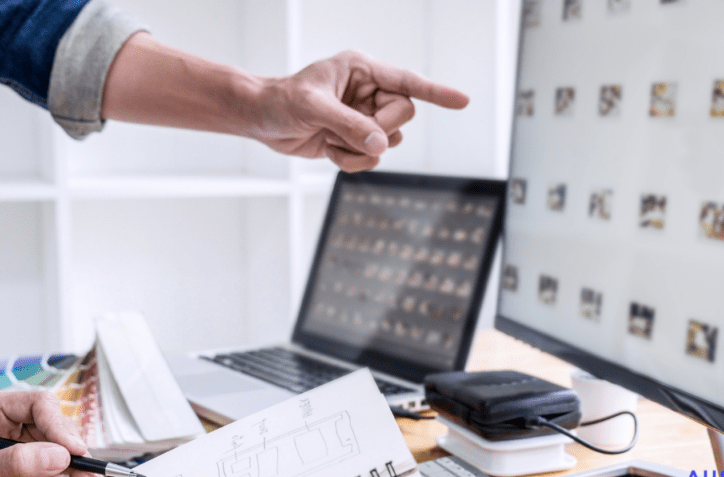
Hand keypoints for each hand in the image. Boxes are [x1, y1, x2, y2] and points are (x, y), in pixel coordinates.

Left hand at [0, 390, 110, 476]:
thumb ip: (14, 463)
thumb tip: (58, 456)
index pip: (39, 405)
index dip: (58, 426)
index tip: (71, 450)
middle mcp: (18, 423)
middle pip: (62, 427)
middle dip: (77, 450)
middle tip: (86, 472)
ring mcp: (33, 446)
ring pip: (72, 449)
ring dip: (87, 468)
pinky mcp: (43, 468)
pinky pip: (72, 468)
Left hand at [254, 50, 469, 171]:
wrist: (261, 120)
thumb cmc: (282, 101)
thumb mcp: (313, 107)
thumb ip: (349, 125)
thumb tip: (381, 145)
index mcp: (362, 69)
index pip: (408, 81)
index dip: (436, 92)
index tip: (463, 101)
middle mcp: (368, 91)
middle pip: (403, 115)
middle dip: (378, 129)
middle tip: (348, 130)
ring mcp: (364, 116)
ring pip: (390, 141)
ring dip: (362, 149)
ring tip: (332, 140)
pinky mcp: (356, 139)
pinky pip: (374, 157)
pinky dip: (353, 161)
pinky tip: (331, 152)